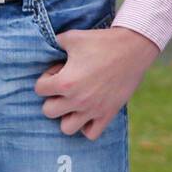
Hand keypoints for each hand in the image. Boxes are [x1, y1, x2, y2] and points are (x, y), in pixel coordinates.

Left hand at [34, 25, 159, 139]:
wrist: (132, 49)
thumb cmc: (100, 42)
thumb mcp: (71, 37)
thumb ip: (54, 43)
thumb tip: (47, 46)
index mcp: (65, 82)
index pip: (39, 89)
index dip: (46, 78)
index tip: (58, 70)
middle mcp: (77, 100)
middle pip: (48, 111)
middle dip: (52, 98)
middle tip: (64, 87)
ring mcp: (93, 110)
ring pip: (67, 128)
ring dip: (66, 116)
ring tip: (73, 102)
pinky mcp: (108, 114)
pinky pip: (91, 134)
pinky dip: (86, 126)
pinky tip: (87, 111)